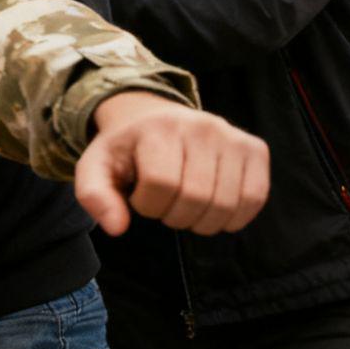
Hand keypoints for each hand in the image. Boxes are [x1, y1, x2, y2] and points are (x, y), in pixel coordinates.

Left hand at [75, 92, 269, 235]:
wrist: (155, 120)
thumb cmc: (126, 151)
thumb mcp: (96, 168)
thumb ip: (94, 197)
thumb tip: (116, 228)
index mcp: (158, 128)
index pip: (160, 185)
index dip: (146, 204)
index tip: (139, 196)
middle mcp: (201, 126)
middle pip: (195, 197)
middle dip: (174, 216)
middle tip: (164, 205)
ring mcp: (232, 136)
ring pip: (225, 204)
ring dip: (202, 221)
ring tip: (185, 206)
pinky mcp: (255, 148)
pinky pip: (254, 198)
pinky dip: (233, 217)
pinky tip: (212, 209)